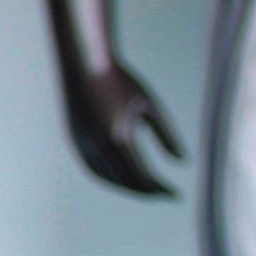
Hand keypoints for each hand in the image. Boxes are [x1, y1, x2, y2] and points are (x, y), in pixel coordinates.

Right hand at [66, 59, 184, 198]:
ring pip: (106, 177)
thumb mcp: (149, 105)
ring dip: (126, 187)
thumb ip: (166, 135)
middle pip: (125, 181)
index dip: (160, 189)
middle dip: (145, 191)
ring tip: (145, 188)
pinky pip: (92, 167)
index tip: (176, 195)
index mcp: (119, 138)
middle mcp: (97, 146)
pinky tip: (122, 174)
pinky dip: (109, 176)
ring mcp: (81, 143)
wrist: (81, 61)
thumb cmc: (119, 80)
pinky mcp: (73, 138)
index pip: (142, 176)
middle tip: (164, 195)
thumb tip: (183, 162)